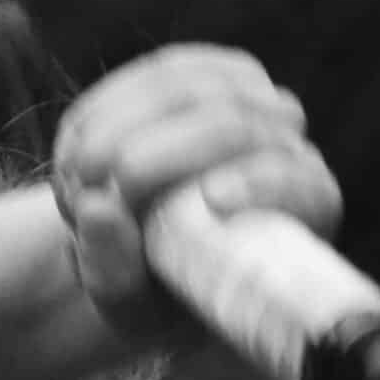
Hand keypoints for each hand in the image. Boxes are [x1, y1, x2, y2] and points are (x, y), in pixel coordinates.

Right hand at [52, 42, 343, 345]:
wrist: (133, 255)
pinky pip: (156, 72)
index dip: (264, 184)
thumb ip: (118, 272)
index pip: (303, 185)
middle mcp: (285, 144)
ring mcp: (246, 96)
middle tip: (95, 185)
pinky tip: (75, 146)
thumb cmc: (151, 296)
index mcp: (301, 213)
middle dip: (164, 148)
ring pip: (193, 85)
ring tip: (76, 175)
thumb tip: (100, 208)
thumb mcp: (131, 309)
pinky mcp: (200, 71)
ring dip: (123, 125)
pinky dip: (108, 107)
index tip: (211, 201)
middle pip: (240, 122)